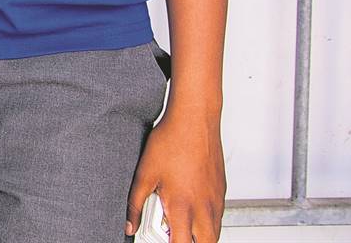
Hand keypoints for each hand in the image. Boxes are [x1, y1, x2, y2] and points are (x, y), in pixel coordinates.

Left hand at [126, 108, 224, 240]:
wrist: (195, 119)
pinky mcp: (221, 191)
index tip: (160, 241)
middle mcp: (204, 208)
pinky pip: (218, 217)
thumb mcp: (144, 174)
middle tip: (172, 236)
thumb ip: (135, 203)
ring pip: (213, 233)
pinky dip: (207, 223)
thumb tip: (129, 225)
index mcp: (182, 207)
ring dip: (199, 237)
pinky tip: (191, 211)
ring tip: (179, 226)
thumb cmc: (171, 142)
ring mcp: (216, 201)